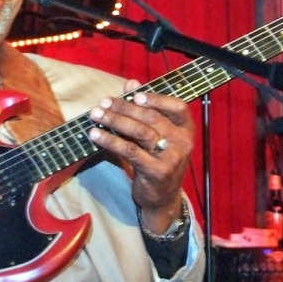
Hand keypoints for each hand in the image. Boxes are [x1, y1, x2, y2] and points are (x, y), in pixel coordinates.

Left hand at [88, 79, 194, 233]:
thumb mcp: (156, 133)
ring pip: (140, 132)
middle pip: (152, 118)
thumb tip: (131, 83)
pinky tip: (96, 135)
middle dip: (124, 108)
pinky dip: (110, 141)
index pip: (178, 107)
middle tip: (102, 103)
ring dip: (115, 121)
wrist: (162, 198)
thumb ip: (145, 107)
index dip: (157, 98)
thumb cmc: (158, 158)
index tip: (134, 95)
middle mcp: (183, 142)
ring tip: (96, 115)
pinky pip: (130, 151)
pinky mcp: (157, 171)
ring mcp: (172, 157)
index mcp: (186, 128)